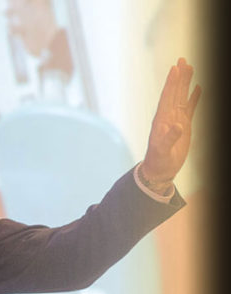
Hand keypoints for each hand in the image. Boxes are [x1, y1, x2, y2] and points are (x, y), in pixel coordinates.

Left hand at [142, 58, 201, 183]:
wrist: (160, 169)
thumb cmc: (159, 160)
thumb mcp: (163, 150)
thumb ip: (170, 137)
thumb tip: (178, 125)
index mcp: (161, 119)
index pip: (167, 97)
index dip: (171, 83)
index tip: (175, 68)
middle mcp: (168, 116)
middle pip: (174, 92)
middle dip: (178, 76)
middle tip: (182, 59)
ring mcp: (176, 119)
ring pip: (182, 96)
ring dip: (185, 82)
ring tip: (190, 67)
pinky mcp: (184, 125)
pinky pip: (190, 107)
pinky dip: (194, 97)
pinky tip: (198, 87)